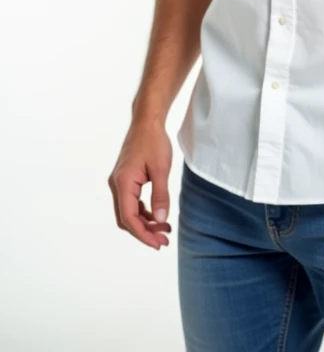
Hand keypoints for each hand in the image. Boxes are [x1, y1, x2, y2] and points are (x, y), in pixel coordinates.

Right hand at [108, 119, 172, 249]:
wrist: (147, 122)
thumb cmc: (154, 142)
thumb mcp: (161, 169)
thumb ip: (160, 195)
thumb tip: (160, 219)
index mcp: (123, 183)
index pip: (128, 218)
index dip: (142, 234)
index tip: (157, 244)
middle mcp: (117, 185)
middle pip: (126, 218)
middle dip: (144, 232)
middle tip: (164, 240)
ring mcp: (120, 183)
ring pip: (128, 212)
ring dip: (145, 223)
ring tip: (164, 230)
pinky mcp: (125, 180)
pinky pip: (131, 202)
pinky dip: (143, 212)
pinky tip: (157, 215)